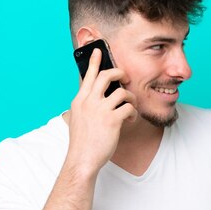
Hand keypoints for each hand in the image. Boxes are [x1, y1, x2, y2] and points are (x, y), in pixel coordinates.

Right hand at [65, 48, 137, 173]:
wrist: (82, 160)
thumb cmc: (82, 143)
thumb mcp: (78, 120)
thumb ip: (86, 107)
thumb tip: (97, 99)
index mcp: (79, 100)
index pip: (87, 75)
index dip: (94, 61)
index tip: (98, 49)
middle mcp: (88, 101)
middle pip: (106, 76)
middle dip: (119, 73)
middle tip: (125, 77)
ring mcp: (100, 110)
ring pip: (122, 92)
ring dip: (130, 98)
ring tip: (130, 107)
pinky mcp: (112, 119)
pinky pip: (129, 108)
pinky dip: (132, 113)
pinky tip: (129, 121)